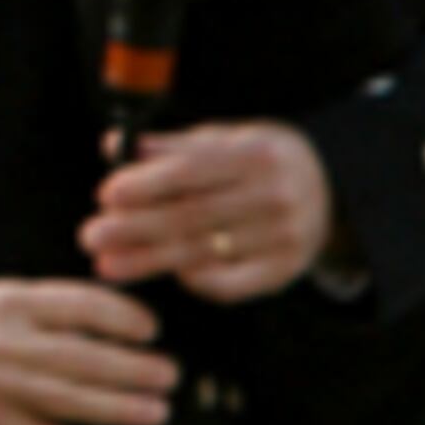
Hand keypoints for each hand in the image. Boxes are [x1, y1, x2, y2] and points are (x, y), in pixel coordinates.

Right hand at [0, 277, 177, 424]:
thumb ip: (46, 305)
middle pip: (82, 357)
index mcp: (9, 301)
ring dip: (118, 410)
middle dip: (133, 369)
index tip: (149, 331)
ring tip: (155, 413)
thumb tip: (112, 319)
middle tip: (167, 376)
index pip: (81, 305)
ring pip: (68, 401)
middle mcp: (2, 341)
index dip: (124, 318)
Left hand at [79, 119, 339, 304]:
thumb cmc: (260, 161)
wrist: (333, 189)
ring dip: (149, 261)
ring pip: (204, 253)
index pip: (193, 170)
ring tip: (107, 264)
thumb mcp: (225, 139)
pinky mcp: (286, 271)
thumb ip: (170, 146)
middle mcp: (275, 196)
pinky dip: (195, 281)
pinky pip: (230, 284)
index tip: (106, 195)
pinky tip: (166, 274)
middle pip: (192, 216)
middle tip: (91, 236)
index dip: (148, 184)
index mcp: (257, 155)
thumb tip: (113, 144)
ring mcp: (284, 237)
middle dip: (136, 229)